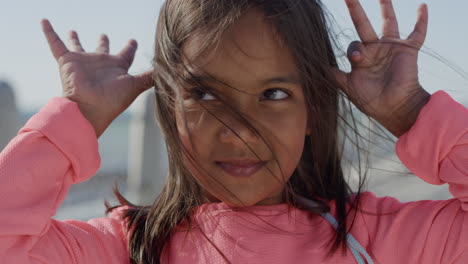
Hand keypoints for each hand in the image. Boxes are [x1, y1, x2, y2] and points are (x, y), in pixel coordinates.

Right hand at [41, 19, 152, 137]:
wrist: (89, 109)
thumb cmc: (113, 100)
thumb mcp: (135, 85)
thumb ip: (151, 78)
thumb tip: (174, 73)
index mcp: (117, 69)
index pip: (125, 55)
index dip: (129, 47)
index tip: (133, 40)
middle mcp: (100, 64)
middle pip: (102, 50)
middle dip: (103, 42)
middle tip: (104, 34)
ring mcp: (83, 63)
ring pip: (78, 46)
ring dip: (75, 39)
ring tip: (73, 31)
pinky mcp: (67, 62)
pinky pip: (55, 44)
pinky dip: (49, 33)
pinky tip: (44, 21)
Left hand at [336, 0, 430, 136]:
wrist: (394, 108)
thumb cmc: (371, 101)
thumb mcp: (349, 87)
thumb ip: (335, 76)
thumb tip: (319, 67)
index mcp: (362, 58)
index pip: (353, 45)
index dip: (354, 50)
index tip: (358, 60)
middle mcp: (376, 50)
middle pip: (364, 25)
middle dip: (356, 11)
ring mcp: (392, 48)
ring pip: (388, 22)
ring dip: (386, 8)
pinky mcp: (408, 50)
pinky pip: (417, 33)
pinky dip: (421, 21)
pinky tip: (423, 6)